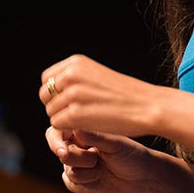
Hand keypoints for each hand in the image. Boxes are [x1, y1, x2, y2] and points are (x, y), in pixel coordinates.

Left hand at [37, 53, 162, 137]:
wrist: (148, 106)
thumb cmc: (127, 95)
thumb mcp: (99, 75)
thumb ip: (77, 79)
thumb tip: (54, 89)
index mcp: (76, 63)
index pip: (47, 79)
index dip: (54, 93)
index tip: (67, 102)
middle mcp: (71, 75)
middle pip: (45, 95)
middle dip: (55, 106)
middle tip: (74, 116)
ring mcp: (72, 94)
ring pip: (51, 111)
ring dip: (62, 119)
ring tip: (83, 122)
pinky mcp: (74, 114)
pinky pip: (57, 124)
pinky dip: (67, 129)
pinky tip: (84, 128)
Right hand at [44, 124, 166, 192]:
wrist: (143, 177)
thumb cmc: (131, 154)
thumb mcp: (115, 143)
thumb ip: (94, 136)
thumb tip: (74, 129)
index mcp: (81, 131)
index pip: (57, 132)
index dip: (56, 142)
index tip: (62, 151)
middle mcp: (76, 147)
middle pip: (62, 154)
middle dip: (79, 159)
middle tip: (96, 158)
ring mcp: (77, 165)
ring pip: (68, 171)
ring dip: (88, 173)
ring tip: (103, 168)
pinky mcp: (79, 182)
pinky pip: (71, 184)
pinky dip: (86, 184)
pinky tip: (99, 179)